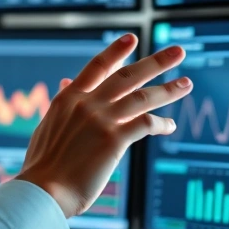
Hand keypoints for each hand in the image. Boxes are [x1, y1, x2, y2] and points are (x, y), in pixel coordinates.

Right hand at [15, 33, 190, 217]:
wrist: (42, 189)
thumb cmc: (44, 165)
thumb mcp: (48, 125)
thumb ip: (62, 103)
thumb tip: (65, 82)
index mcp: (68, 98)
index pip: (97, 67)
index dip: (116, 51)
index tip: (131, 39)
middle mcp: (86, 103)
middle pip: (127, 75)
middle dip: (155, 62)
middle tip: (177, 51)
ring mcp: (101, 119)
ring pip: (142, 97)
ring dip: (168, 89)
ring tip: (186, 83)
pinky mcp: (114, 139)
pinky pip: (146, 125)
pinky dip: (161, 124)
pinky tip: (170, 126)